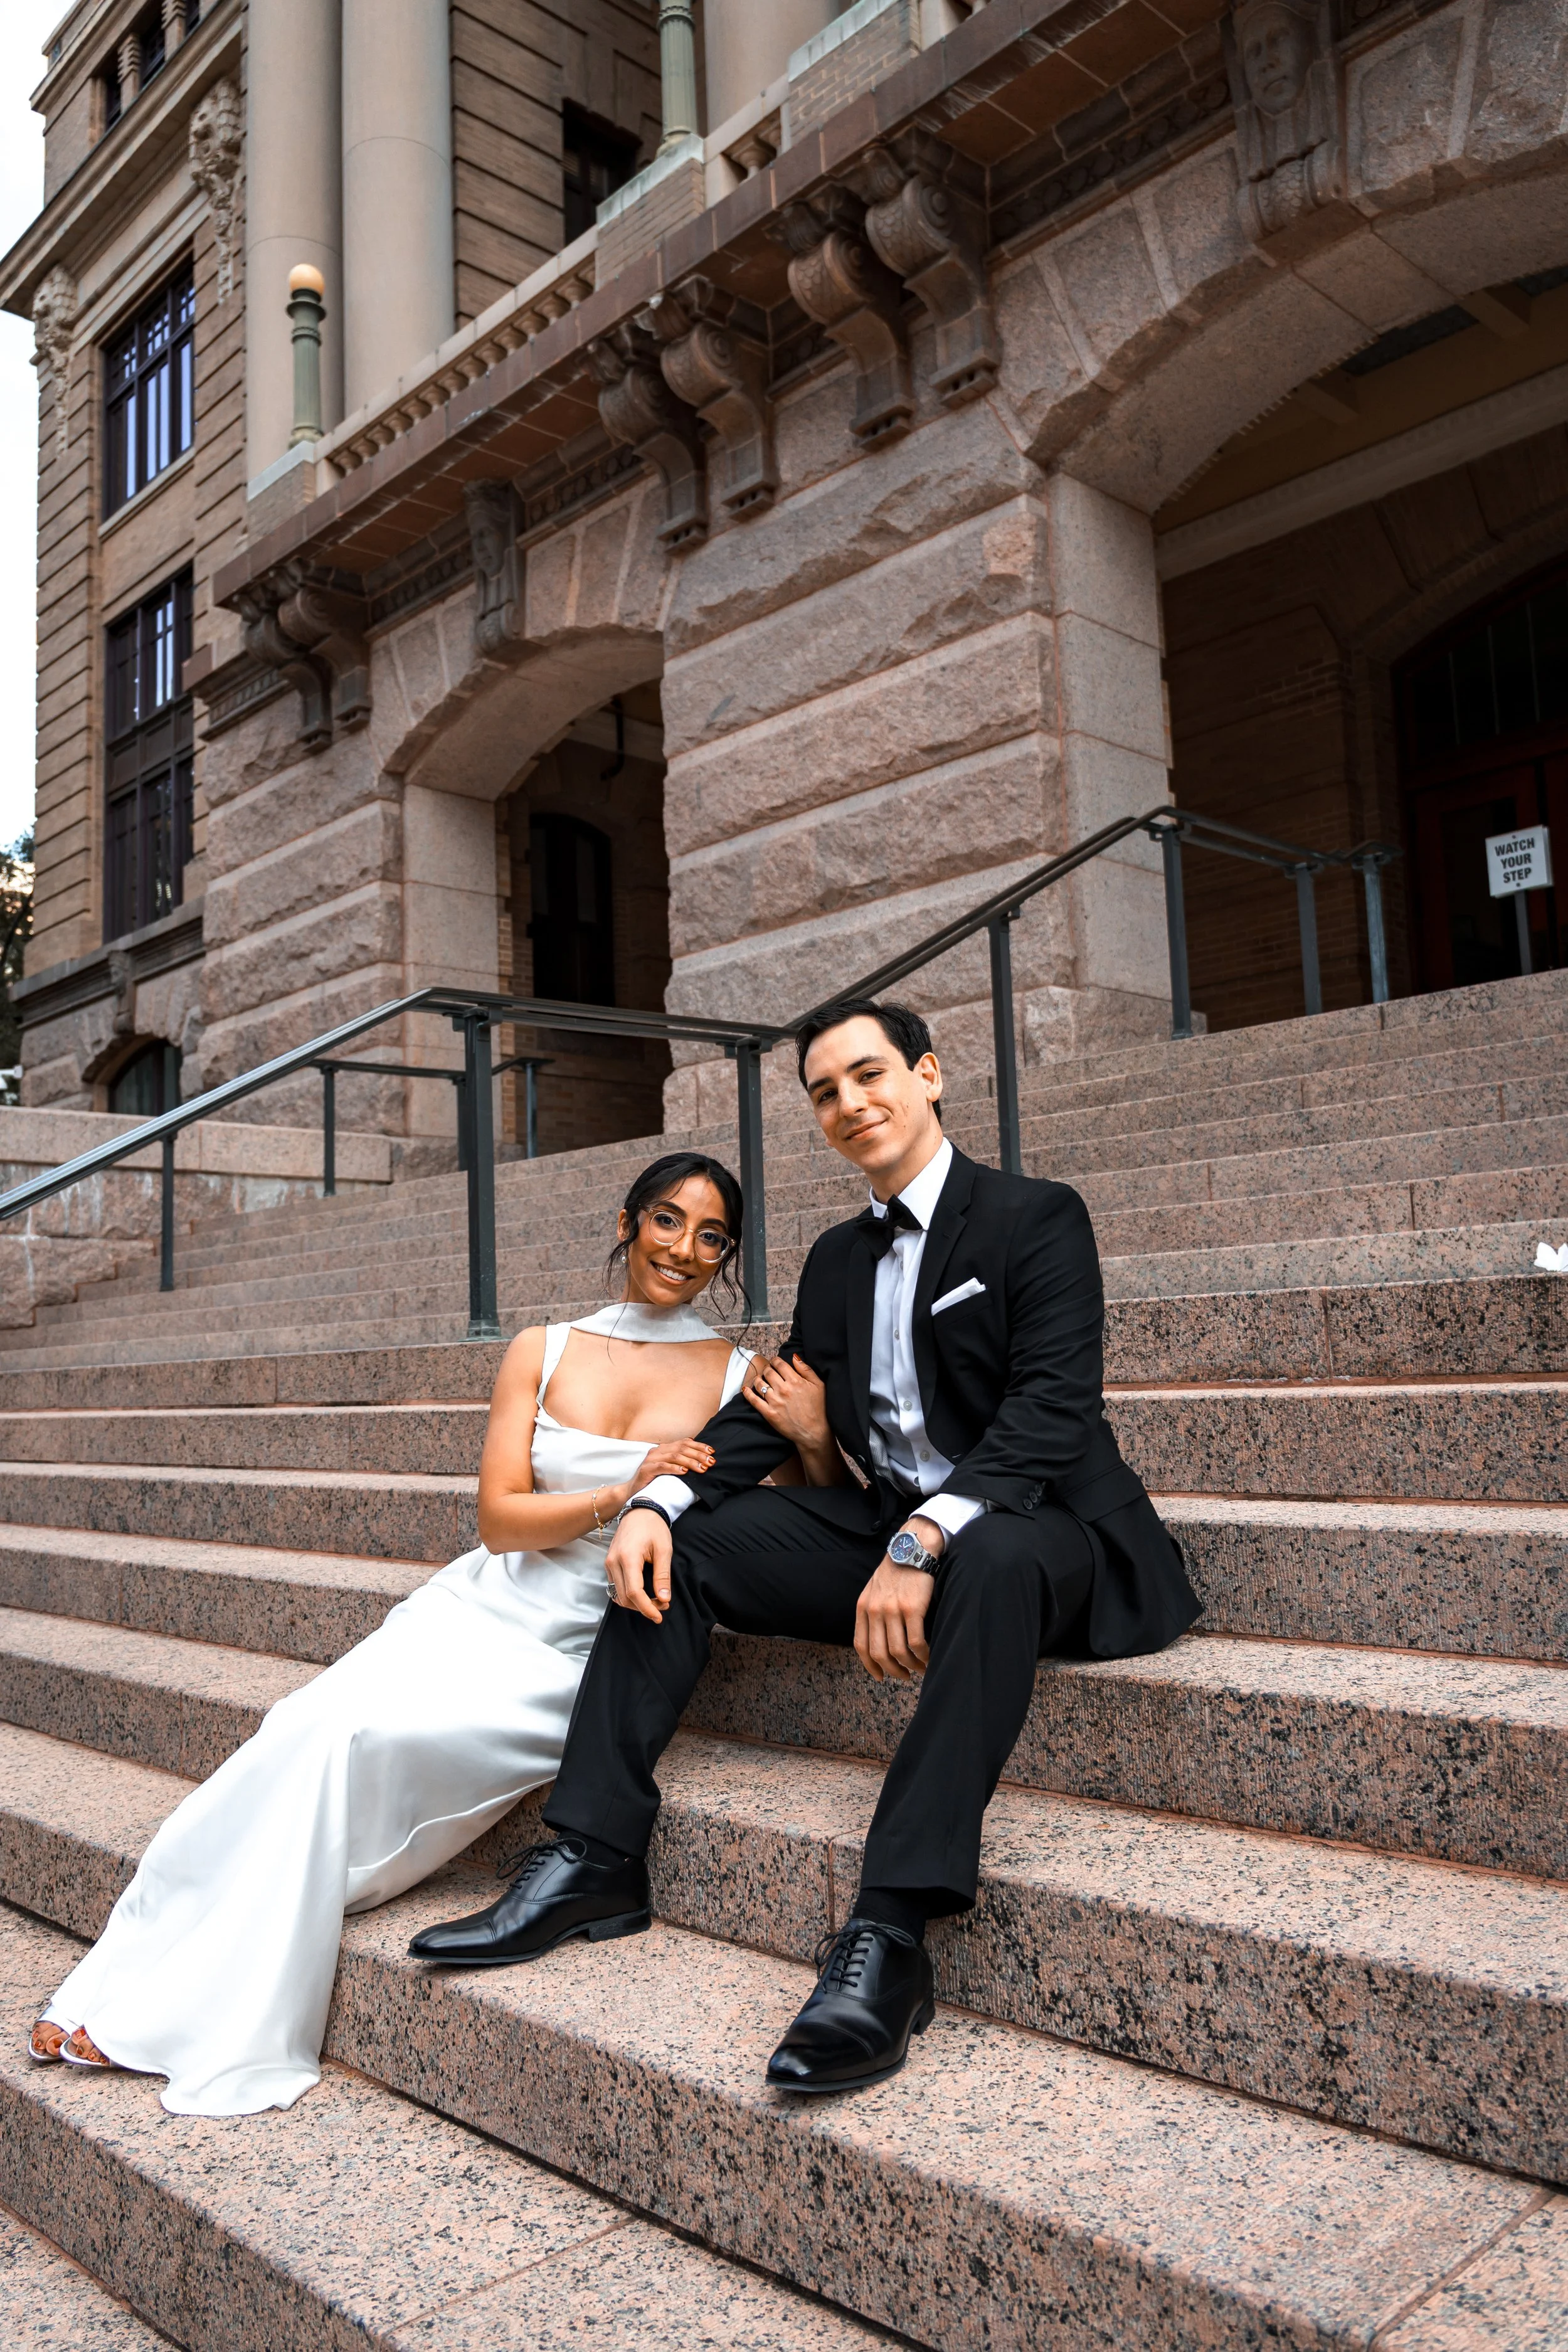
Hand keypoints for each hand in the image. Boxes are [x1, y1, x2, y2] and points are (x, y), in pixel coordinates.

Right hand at [603, 1507, 673, 1622]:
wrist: (640, 1510)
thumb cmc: (654, 1527)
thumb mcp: (664, 1550)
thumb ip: (663, 1576)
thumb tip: (664, 1599)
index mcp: (628, 1557)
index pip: (634, 1592)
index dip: (647, 1608)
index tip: (659, 1615)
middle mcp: (614, 1562)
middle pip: (624, 1598)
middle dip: (643, 1607)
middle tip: (662, 1605)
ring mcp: (608, 1563)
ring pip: (618, 1595)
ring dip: (635, 1603)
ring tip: (655, 1600)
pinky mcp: (609, 1563)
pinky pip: (615, 1586)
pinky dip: (628, 1595)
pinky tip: (643, 1593)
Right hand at [630, 1437, 715, 1491]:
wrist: (633, 1492)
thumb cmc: (654, 1481)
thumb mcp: (668, 1469)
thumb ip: (680, 1462)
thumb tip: (701, 1460)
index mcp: (664, 1449)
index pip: (684, 1442)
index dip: (699, 1446)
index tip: (712, 1452)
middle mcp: (657, 1451)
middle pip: (682, 1448)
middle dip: (698, 1455)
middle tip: (711, 1461)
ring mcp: (651, 1459)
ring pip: (674, 1456)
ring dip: (690, 1462)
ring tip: (702, 1468)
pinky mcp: (646, 1469)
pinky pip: (662, 1466)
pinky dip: (675, 1468)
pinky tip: (684, 1472)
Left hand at [743, 1353, 830, 1450]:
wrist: (814, 1432)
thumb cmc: (819, 1408)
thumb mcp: (818, 1385)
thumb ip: (806, 1369)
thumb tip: (794, 1357)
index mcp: (795, 1380)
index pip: (779, 1364)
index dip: (775, 1360)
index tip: (774, 1362)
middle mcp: (783, 1389)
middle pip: (768, 1372)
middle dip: (767, 1368)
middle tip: (768, 1370)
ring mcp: (774, 1401)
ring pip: (759, 1383)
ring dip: (758, 1378)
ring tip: (760, 1379)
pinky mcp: (768, 1413)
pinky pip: (753, 1400)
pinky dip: (748, 1393)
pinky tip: (745, 1389)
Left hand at [855, 1552, 935, 1682]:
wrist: (913, 1548)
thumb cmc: (897, 1570)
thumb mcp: (874, 1590)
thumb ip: (872, 1612)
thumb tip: (878, 1640)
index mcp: (863, 1607)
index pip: (861, 1645)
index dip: (870, 1665)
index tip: (880, 1676)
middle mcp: (874, 1610)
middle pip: (879, 1653)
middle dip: (892, 1670)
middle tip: (904, 1676)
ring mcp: (893, 1610)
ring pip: (898, 1652)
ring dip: (910, 1665)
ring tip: (920, 1667)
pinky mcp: (913, 1609)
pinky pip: (916, 1643)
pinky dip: (923, 1655)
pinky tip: (928, 1657)